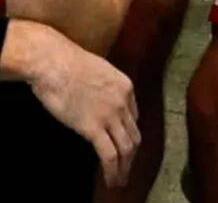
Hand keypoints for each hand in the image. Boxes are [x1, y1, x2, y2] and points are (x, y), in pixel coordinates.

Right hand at [25, 26, 139, 188]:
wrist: (56, 64)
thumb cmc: (70, 64)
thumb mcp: (99, 72)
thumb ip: (106, 89)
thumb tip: (99, 102)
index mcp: (126, 86)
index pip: (134, 117)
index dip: (129, 134)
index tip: (123, 145)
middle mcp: (124, 101)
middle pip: (134, 134)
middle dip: (131, 155)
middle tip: (126, 169)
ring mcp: (111, 115)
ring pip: (126, 148)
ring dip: (125, 168)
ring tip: (120, 180)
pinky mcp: (94, 128)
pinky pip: (110, 155)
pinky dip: (113, 171)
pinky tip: (111, 180)